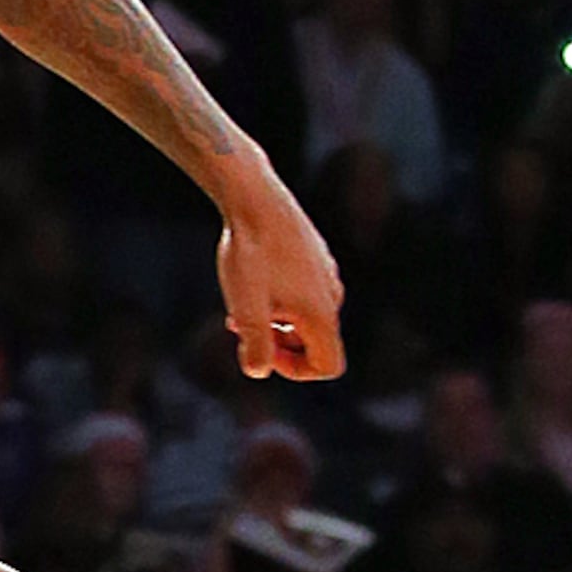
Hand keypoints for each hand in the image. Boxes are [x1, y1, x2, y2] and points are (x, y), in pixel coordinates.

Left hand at [215, 163, 343, 383]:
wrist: (254, 199)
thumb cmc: (249, 253)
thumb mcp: (245, 307)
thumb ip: (255, 345)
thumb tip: (258, 373)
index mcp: (321, 313)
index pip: (328, 366)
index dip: (295, 371)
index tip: (263, 352)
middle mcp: (332, 295)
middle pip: (313, 343)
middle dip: (278, 345)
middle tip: (240, 328)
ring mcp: (326, 274)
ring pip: (305, 317)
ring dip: (275, 322)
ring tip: (239, 307)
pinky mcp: (315, 258)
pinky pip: (303, 293)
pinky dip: (279, 300)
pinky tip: (250, 284)